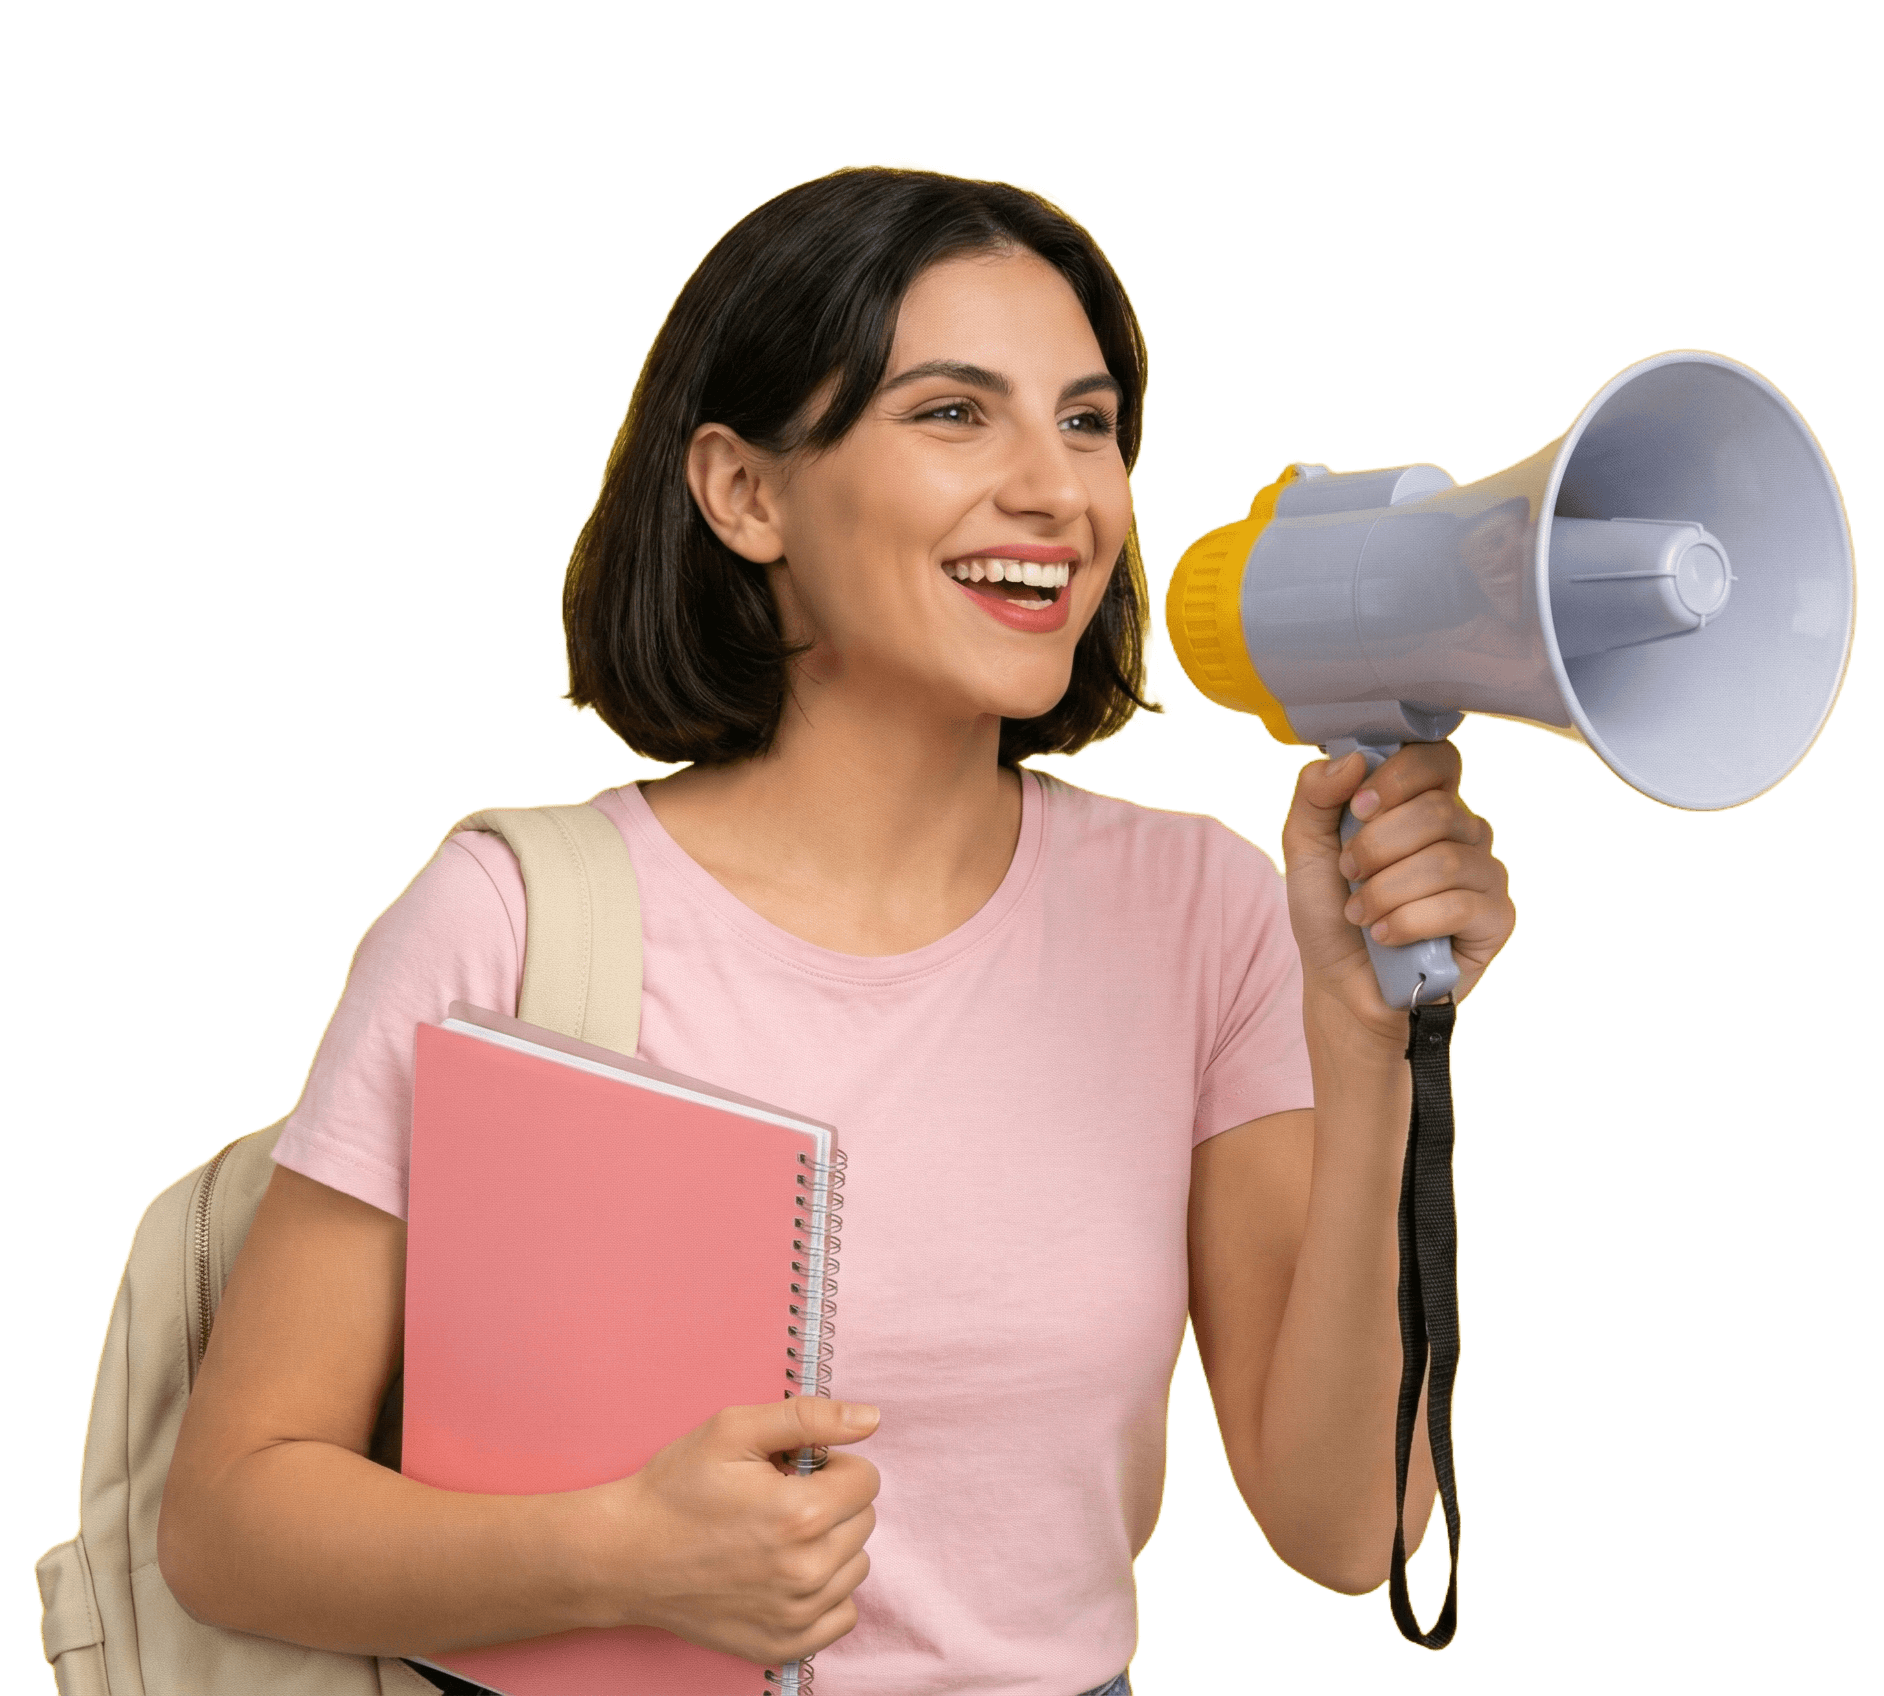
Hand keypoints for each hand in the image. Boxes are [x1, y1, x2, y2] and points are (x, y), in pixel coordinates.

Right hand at [574, 1396, 880, 1665]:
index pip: (867, 1480)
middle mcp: (805, 1571)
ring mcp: (795, 1615)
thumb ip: (810, 1418)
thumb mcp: (735, 1430)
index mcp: (800, 1514)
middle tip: (780, 1498)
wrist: (624, 1555)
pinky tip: (785, 1573)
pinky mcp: (784, 1644)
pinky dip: (824, 1592)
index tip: (795, 1469)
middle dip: (832, 1501)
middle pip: (864, 1521)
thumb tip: (871, 1419)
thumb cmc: (676, 1488)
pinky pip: (842, 1614)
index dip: (832, 1464)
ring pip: (856, 1566)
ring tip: (778, 1535)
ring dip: (830, 1545)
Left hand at [1281, 741, 1514, 1046]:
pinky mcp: (1496, 918)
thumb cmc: (1330, 909)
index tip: (1359, 807)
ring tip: (1360, 914)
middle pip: (1437, 811)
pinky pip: (1459, 905)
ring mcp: (1486, 873)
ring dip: (1385, 891)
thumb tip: (1354, 759)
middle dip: (1377, 846)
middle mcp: (1464, 831)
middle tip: (1349, 874)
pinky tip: (1386, 936)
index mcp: (1425, 801)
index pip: (1438, 758)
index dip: (1399, 777)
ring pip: (1444, 860)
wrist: (1340, 982)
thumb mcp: (1305, 845)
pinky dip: (1408, 921)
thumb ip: (1316, 794)